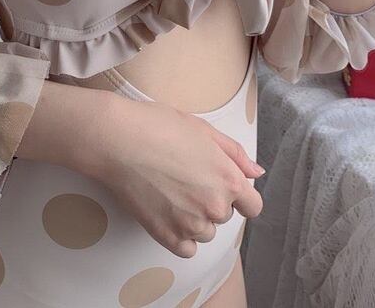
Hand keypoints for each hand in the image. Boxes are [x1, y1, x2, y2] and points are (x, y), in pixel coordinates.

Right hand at [89, 95, 264, 258]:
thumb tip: (256, 173)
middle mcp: (215, 206)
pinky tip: (167, 212)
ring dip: (195, 218)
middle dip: (211, 199)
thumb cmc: (158, 126)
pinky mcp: (167, 235)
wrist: (118, 140)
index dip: (240, 195)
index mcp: (228, 179)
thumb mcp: (203, 129)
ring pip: (206, 232)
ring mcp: (191, 224)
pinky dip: (181, 236)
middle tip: (184, 177)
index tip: (222, 186)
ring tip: (172, 192)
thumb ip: (235, 153)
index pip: (253, 205)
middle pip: (225, 215)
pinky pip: (187, 249)